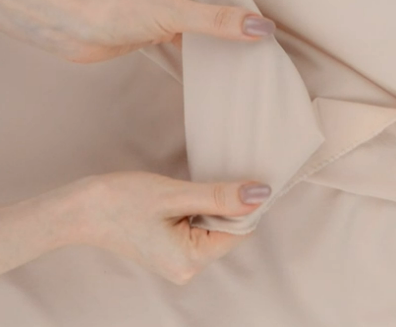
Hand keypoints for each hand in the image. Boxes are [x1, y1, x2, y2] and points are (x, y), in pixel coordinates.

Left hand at [0, 0, 274, 61]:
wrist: (74, 28)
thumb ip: (216, 20)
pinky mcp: (164, 24)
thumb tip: (261, 28)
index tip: (270, 20)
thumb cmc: (115, 8)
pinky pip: (195, 34)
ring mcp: (172, 2)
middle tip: (266, 39)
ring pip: (209, 18)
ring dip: (225, 35)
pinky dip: (208, 46)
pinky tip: (223, 59)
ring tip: (251, 51)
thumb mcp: (172, 11)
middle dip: (240, 18)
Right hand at [78, 172, 270, 283]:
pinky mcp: (171, 250)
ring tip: (184, 193)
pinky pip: (198, 229)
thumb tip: (261, 193)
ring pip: (214, 228)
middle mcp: (187, 268)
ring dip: (209, 206)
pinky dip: (197, 210)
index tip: (236, 180)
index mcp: (190, 260)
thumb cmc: (122, 200)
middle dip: (223, 205)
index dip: (244, 205)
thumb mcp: (175, 194)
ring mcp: (178, 262)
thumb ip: (220, 196)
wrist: (81, 208)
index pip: (239, 232)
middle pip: (228, 232)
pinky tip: (180, 200)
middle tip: (199, 185)